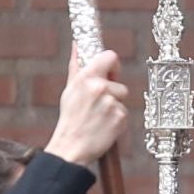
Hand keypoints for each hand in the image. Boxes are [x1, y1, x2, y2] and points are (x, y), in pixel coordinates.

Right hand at [43, 49, 129, 169]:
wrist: (71, 147)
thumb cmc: (70, 119)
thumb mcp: (69, 90)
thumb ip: (76, 66)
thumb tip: (77, 45)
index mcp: (86, 77)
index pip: (110, 56)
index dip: (112, 65)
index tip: (109, 73)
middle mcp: (100, 87)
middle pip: (119, 82)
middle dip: (113, 90)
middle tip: (99, 102)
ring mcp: (111, 102)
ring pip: (122, 98)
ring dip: (114, 106)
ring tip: (98, 116)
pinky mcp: (120, 117)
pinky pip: (124, 112)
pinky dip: (117, 118)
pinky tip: (104, 125)